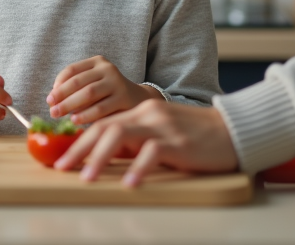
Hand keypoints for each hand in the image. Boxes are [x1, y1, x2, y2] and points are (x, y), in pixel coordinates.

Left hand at [46, 55, 161, 124]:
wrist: (138, 100)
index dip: (58, 84)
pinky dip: (86, 114)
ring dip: (70, 105)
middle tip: (51, 110)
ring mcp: (117, 82)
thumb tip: (52, 102)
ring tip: (58, 115)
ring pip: (89, 93)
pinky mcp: (124, 97)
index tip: (50, 99)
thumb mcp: (93, 85)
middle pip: (78, 81)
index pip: (72, 70)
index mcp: (97, 62)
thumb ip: (76, 90)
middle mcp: (108, 69)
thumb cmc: (108, 95)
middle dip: (61, 96)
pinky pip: (101, 107)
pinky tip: (75, 120)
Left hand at [53, 99, 240, 186]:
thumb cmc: (196, 136)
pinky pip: (153, 152)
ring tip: (86, 178)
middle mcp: (148, 115)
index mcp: (142, 112)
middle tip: (62, 167)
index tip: (63, 159)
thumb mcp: (161, 133)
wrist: (233, 128)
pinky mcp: (180, 143)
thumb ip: (137, 140)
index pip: (103, 123)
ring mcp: (163, 127)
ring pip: (121, 135)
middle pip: (105, 127)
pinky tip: (129, 183)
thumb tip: (108, 156)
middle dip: (80, 148)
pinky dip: (139, 168)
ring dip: (99, 157)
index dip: (80, 141)